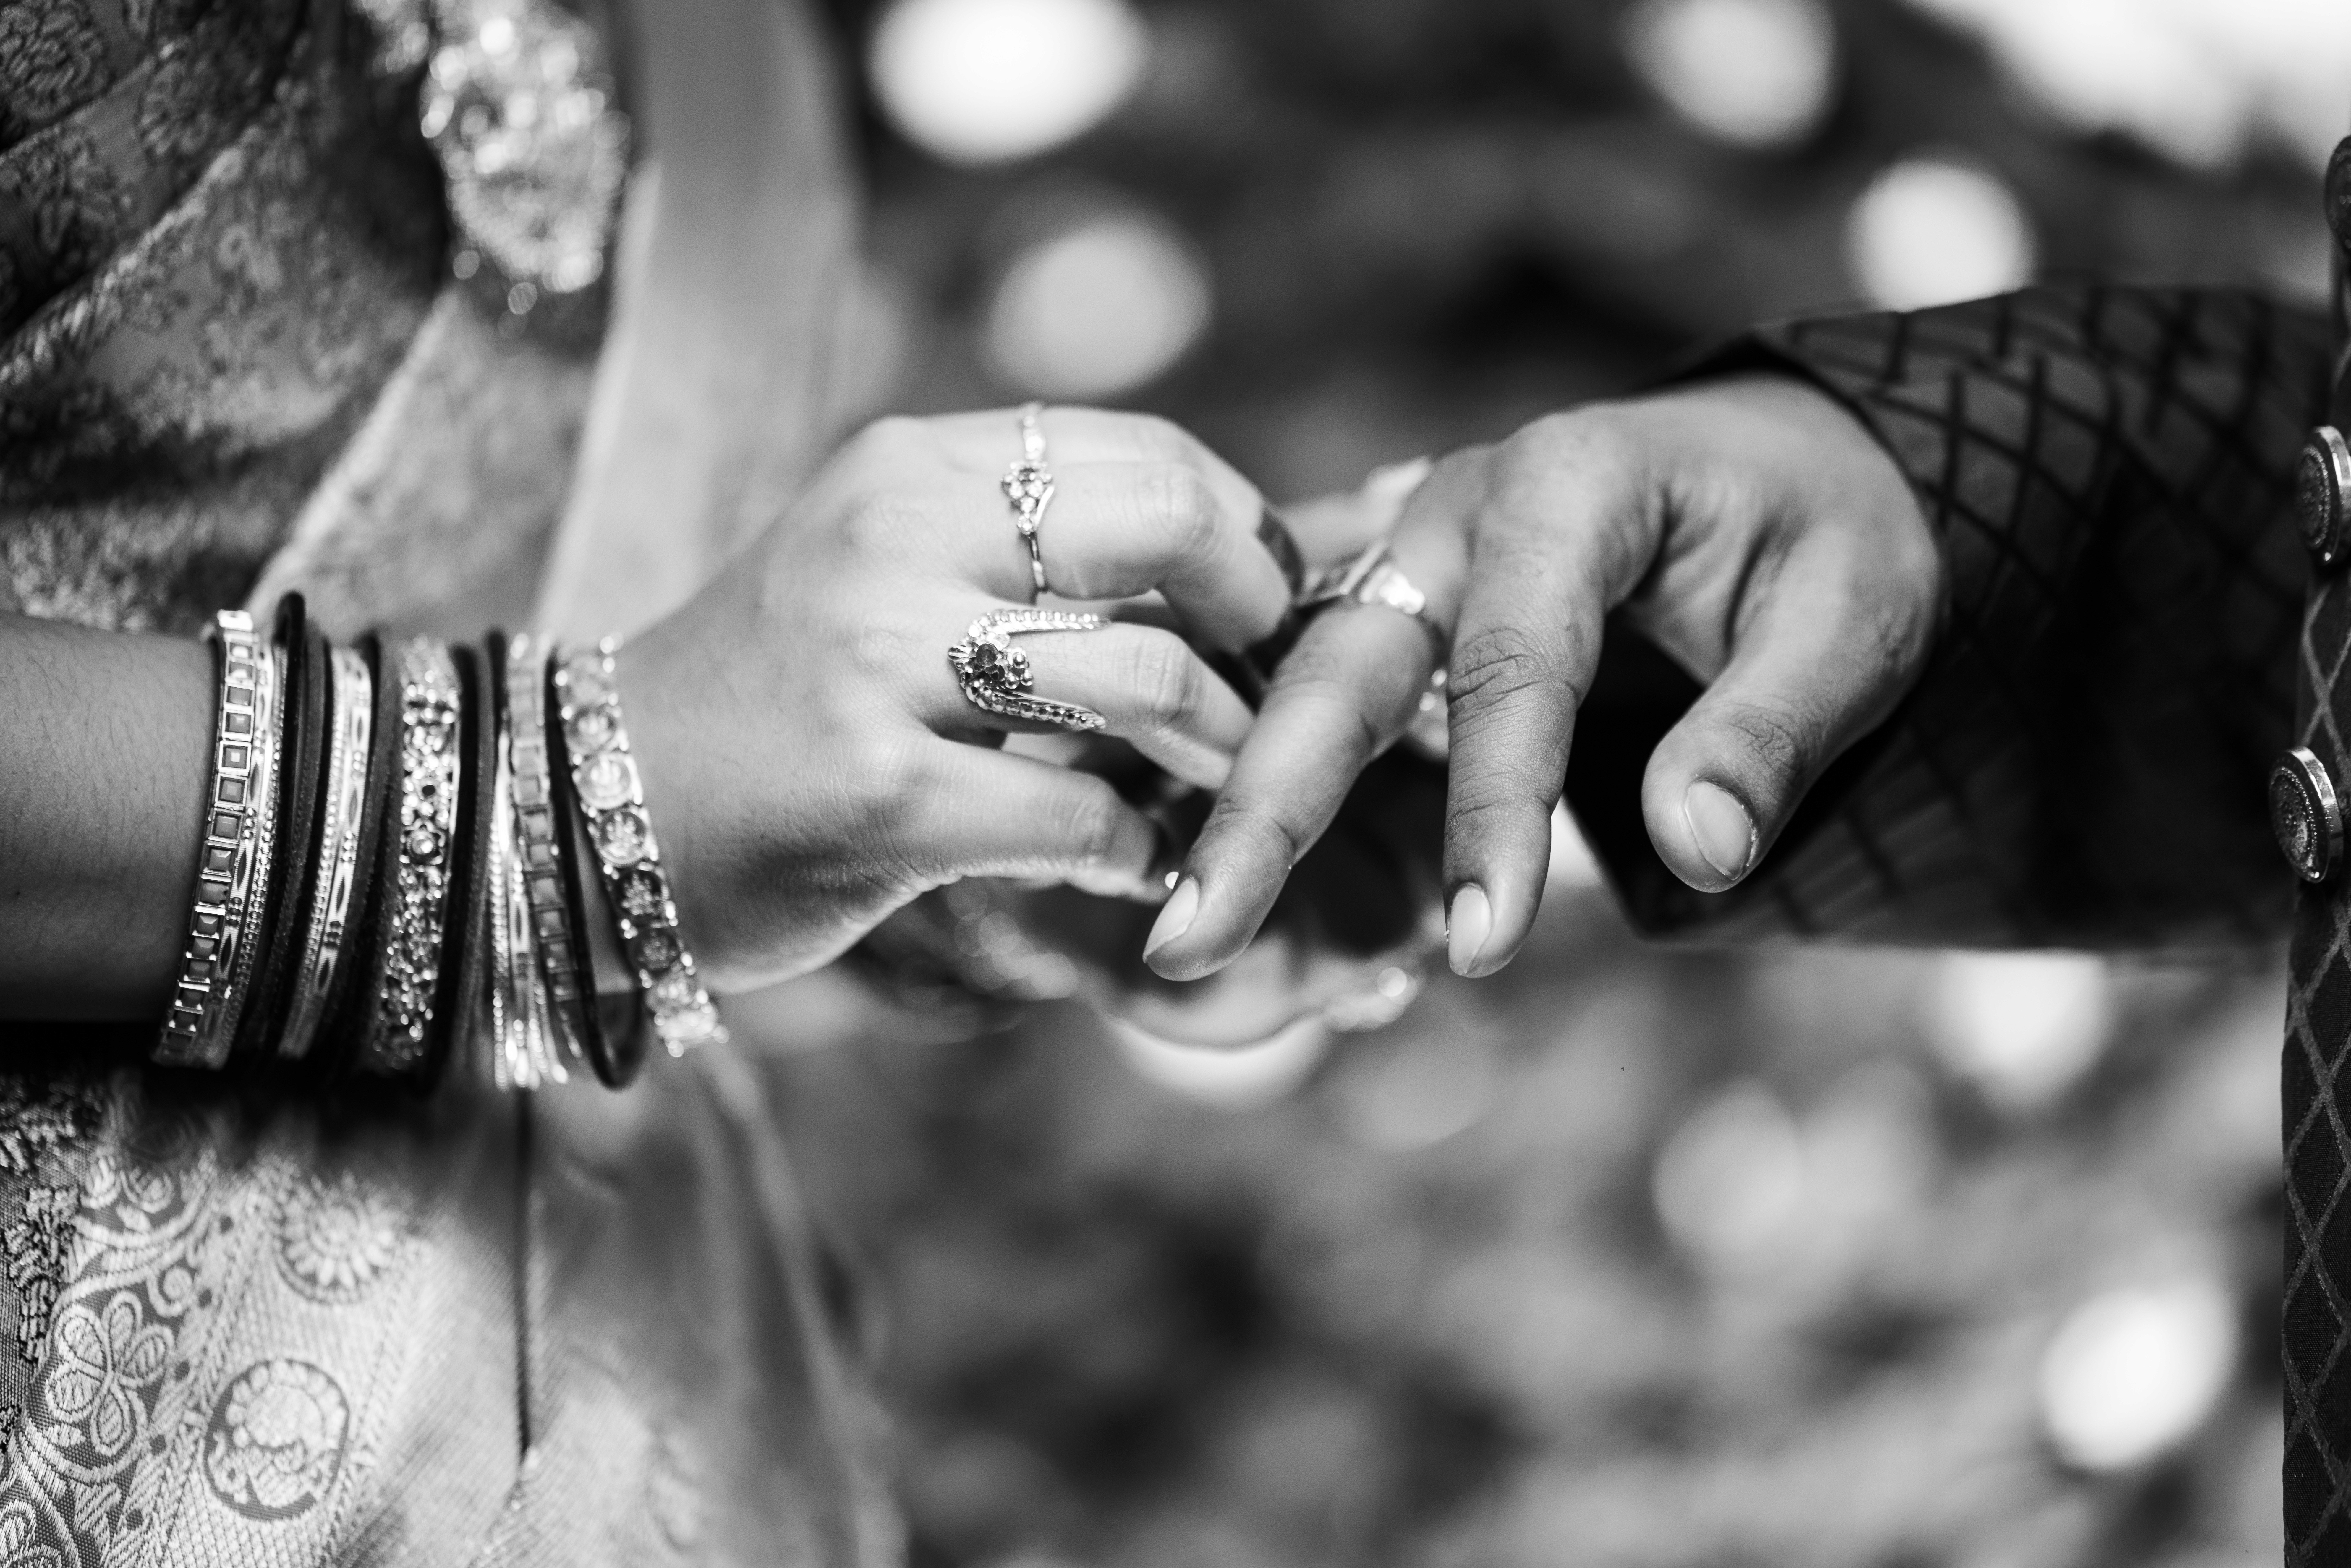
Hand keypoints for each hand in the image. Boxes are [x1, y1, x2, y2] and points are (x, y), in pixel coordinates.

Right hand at [613, 408, 1293, 992]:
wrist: (585, 813)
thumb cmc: (769, 702)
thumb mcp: (882, 571)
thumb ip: (1016, 548)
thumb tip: (1214, 555)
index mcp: (907, 469)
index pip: (1143, 452)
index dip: (1238, 528)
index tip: (1260, 603)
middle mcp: (895, 539)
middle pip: (1169, 526)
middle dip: (1255, 610)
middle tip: (1267, 685)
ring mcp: (882, 666)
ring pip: (1147, 677)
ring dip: (1217, 749)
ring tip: (1212, 788)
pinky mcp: (882, 795)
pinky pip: (1081, 818)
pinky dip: (1131, 851)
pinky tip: (1124, 864)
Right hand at [1140, 374, 1941, 980]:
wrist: (1781, 473)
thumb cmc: (1829, 538)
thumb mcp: (1856, 619)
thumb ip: (1773, 730)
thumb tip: (1696, 851)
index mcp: (1568, 484)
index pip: (1517, 663)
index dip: (1498, 809)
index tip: (1488, 942)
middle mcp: (1458, 512)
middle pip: (1343, 665)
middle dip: (1267, 806)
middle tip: (1192, 938)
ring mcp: (1411, 562)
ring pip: (1300, 689)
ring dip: (1237, 811)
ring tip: (1176, 937)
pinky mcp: (1400, 620)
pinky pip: (1320, 704)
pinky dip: (1271, 791)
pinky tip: (1220, 886)